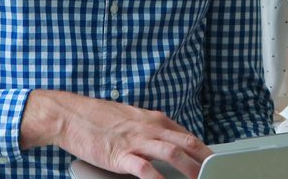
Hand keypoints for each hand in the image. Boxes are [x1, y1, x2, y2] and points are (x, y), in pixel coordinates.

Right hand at [19, 89, 213, 178]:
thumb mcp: (132, 119)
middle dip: (205, 160)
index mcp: (154, 120)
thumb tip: (169, 142)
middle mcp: (150, 128)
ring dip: (190, 170)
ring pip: (173, 154)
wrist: (70, 115)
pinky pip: (145, 169)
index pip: (187, 135)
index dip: (204, 151)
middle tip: (218, 172)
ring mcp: (136, 141)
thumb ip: (151, 130)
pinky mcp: (120, 155)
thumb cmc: (98, 118)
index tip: (214, 163)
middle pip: (187, 144)